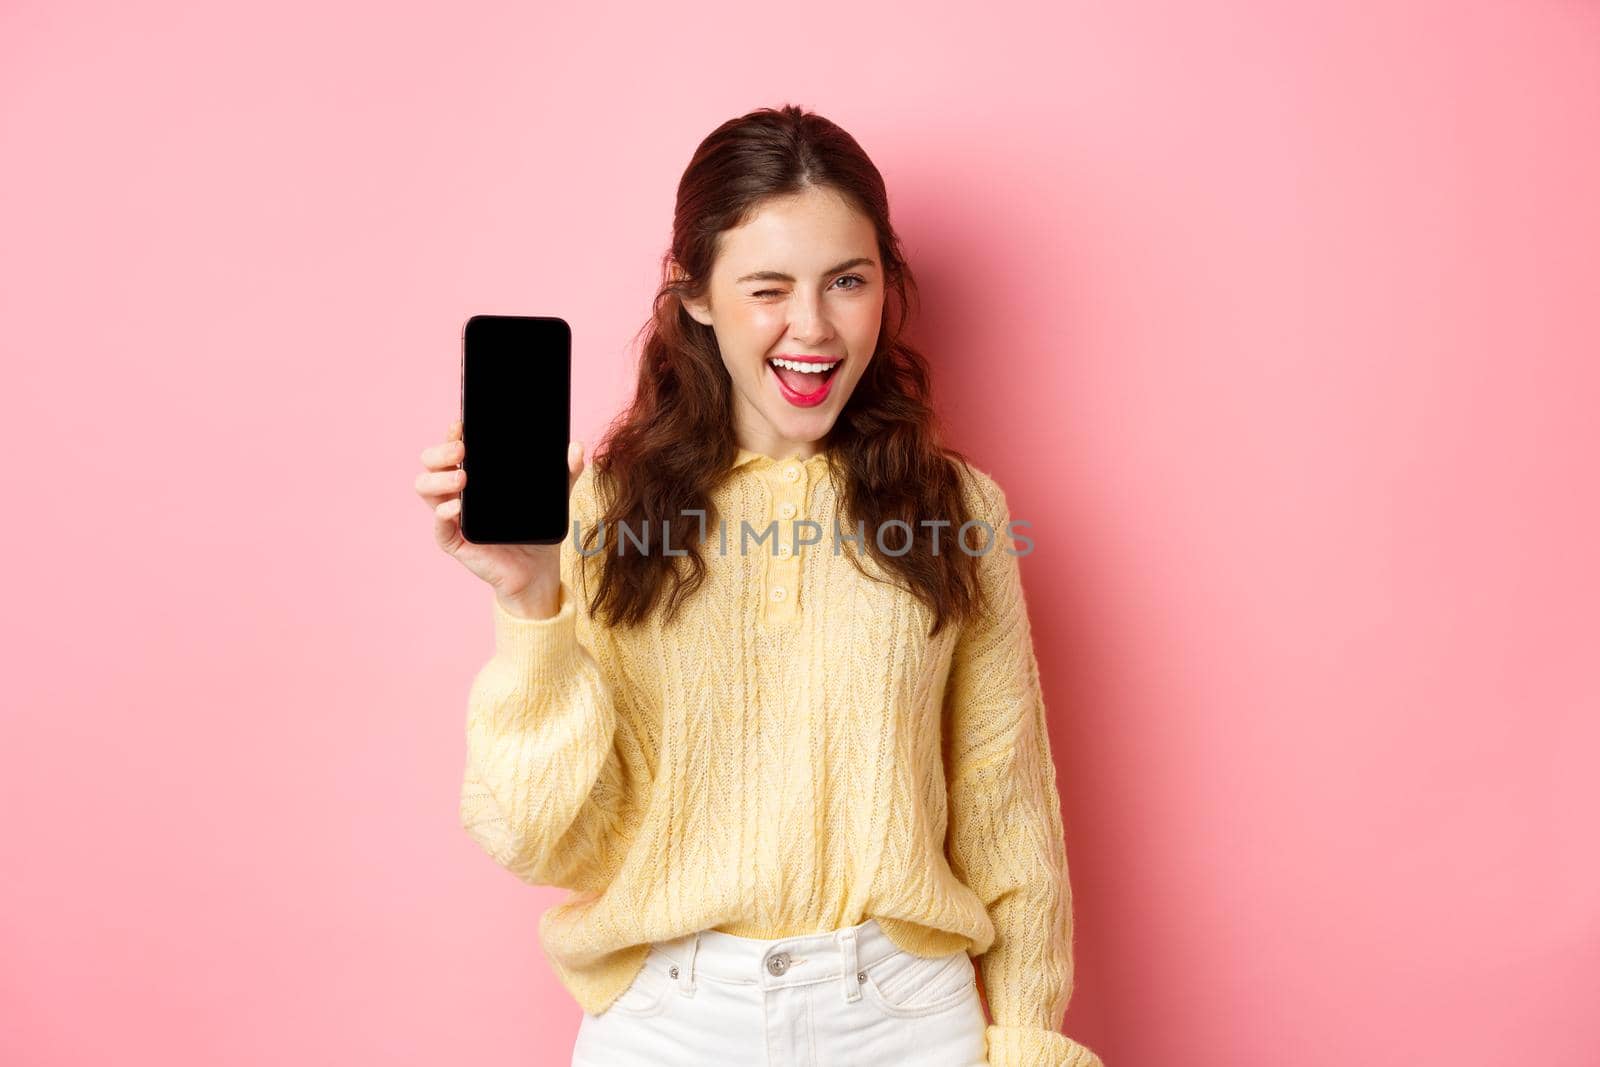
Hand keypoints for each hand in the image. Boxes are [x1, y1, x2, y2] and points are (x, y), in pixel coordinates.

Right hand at [415, 418, 584, 617]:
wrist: (537, 570)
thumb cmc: (536, 530)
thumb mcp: (553, 496)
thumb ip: (566, 472)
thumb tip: (577, 447)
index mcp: (474, 476)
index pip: (451, 448)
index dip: (451, 435)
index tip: (461, 425)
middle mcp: (456, 492)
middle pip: (430, 463)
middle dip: (439, 452)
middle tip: (461, 450)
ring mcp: (452, 516)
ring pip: (425, 489)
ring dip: (438, 479)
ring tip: (462, 478)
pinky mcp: (455, 541)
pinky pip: (439, 526)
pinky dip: (444, 514)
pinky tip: (458, 508)